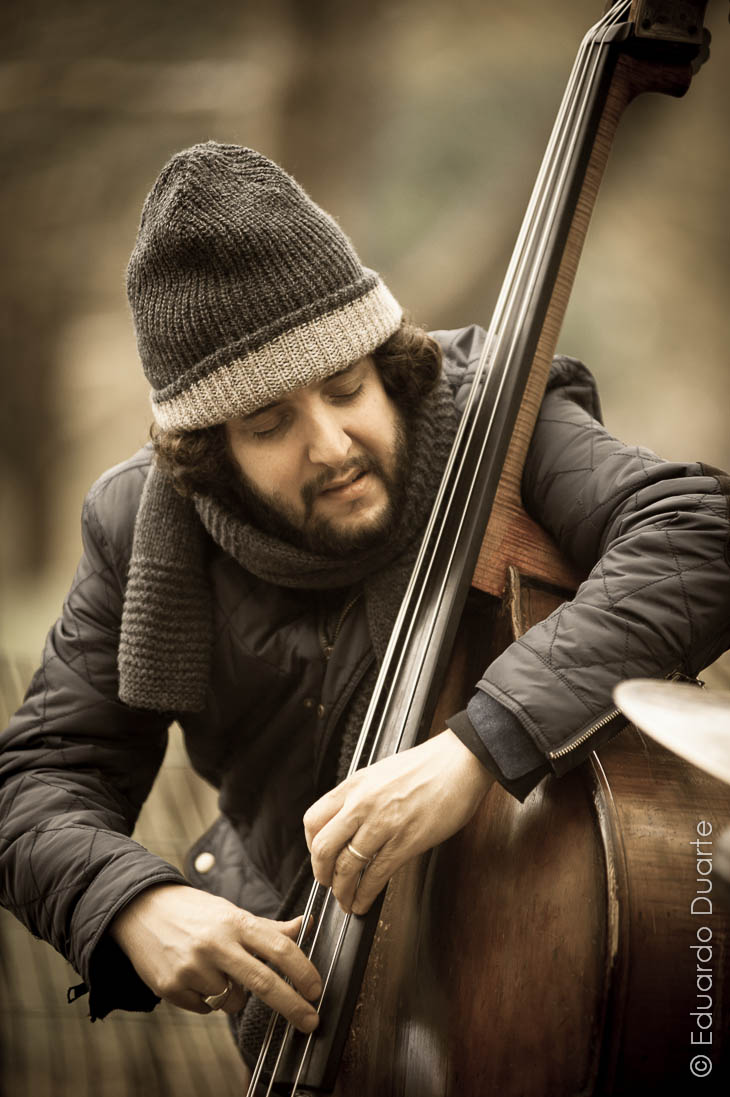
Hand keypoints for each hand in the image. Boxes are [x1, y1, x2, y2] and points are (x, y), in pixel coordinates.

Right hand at [108, 883, 320, 1031]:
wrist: (140, 910)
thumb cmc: (194, 912)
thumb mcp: (231, 912)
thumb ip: (269, 927)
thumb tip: (306, 925)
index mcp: (235, 922)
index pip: (279, 948)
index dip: (303, 971)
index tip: (316, 989)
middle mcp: (215, 944)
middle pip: (264, 983)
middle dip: (293, 1006)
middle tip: (311, 1021)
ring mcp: (192, 968)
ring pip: (234, 1001)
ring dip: (234, 994)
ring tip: (216, 969)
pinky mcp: (172, 987)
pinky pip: (206, 1009)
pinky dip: (207, 999)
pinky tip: (195, 976)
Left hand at [303, 729, 493, 915]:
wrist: (461, 761)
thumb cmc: (427, 765)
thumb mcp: (380, 773)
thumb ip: (360, 797)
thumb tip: (348, 824)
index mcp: (354, 785)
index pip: (313, 820)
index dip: (311, 846)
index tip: (319, 857)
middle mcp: (362, 804)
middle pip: (323, 848)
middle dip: (321, 874)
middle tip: (328, 884)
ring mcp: (383, 824)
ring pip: (347, 867)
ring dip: (343, 891)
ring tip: (346, 901)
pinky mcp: (406, 841)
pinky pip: (376, 875)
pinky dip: (365, 895)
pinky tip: (364, 902)